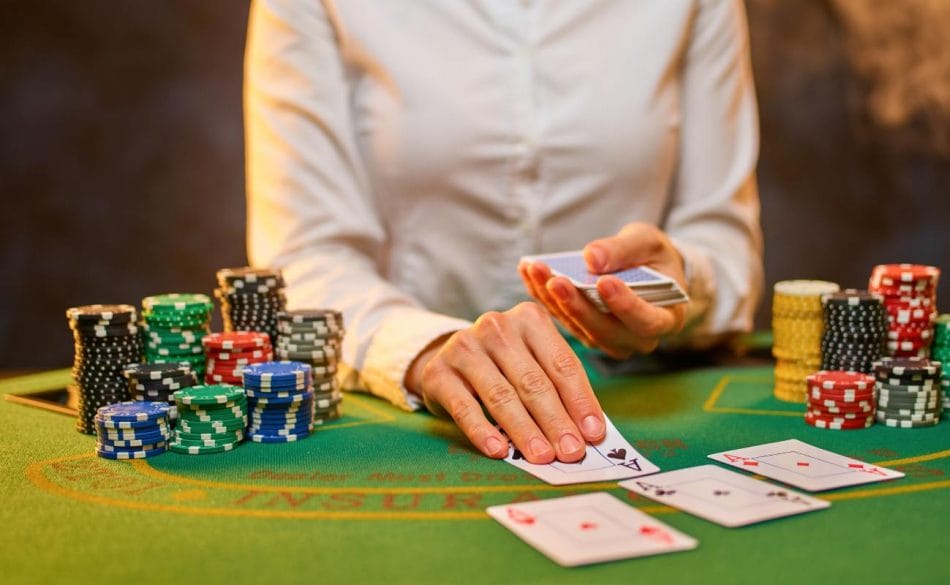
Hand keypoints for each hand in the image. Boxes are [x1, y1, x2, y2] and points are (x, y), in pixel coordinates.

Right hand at [405, 302, 606, 463]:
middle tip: (571, 452)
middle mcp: (496, 326)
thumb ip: (559, 388)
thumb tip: (590, 431)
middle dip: (556, 421)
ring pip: (501, 395)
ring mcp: (464, 346)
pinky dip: (483, 431)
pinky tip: (499, 451)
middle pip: (533, 381)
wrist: (448, 359)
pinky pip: (464, 407)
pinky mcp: (438, 372)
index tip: (594, 434)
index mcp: (530, 319)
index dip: (580, 401)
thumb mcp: (534, 362)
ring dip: (525, 430)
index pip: (562, 364)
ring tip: (542, 457)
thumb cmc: (504, 366)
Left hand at [519, 222, 686, 358]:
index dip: (625, 305)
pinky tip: (528, 271)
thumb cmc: (652, 256)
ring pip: (578, 326)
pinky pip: (562, 317)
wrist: (645, 269)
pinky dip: (543, 295)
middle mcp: (635, 339)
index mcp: (665, 319)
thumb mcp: (647, 242)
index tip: (605, 282)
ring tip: (536, 270)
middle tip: (556, 280)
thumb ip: (623, 250)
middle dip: (577, 305)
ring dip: (554, 299)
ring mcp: (607, 340)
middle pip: (604, 330)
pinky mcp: (583, 332)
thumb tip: (591, 258)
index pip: (646, 321)